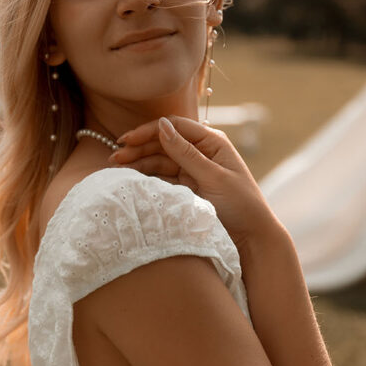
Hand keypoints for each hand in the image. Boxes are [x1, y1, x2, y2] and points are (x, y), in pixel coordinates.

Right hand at [109, 116, 280, 254]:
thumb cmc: (241, 205)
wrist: (251, 238)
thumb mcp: (213, 177)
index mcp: (211, 142)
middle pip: (162, 143)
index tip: (126, 140)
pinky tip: (130, 179)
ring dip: (138, 163)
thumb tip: (161, 126)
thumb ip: (186, 153)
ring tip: (115, 169)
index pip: (174, 127)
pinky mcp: (186, 187)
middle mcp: (201, 152)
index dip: (148, 131)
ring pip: (159, 160)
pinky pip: (162, 178)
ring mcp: (192, 170)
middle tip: (114, 158)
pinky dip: (146, 177)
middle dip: (138, 148)